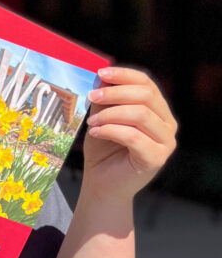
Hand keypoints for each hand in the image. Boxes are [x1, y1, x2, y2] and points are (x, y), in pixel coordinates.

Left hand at [82, 67, 176, 202]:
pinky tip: (95, 132)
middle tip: (91, 97)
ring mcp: (166, 142)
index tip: (100, 74)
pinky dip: (111, 130)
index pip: (146, 83)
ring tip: (92, 122)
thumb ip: (105, 99)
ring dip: (111, 114)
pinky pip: (134, 136)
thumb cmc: (103, 149)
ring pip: (141, 115)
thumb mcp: (102, 117)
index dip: (124, 75)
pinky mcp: (157, 158)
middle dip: (115, 93)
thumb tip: (101, 76)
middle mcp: (167, 124)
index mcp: (158, 110)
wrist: (102, 183)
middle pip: (146, 96)